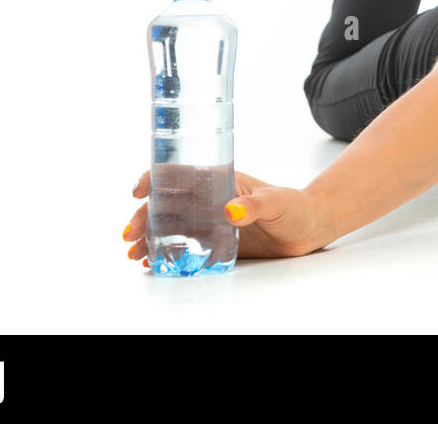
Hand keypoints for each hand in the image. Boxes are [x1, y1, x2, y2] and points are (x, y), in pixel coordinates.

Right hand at [122, 169, 330, 267]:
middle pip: (166, 204)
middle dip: (144, 217)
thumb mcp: (276, 202)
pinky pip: (184, 247)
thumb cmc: (294, 207)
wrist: (308, 228)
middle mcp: (208, 198)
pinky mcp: (215, 242)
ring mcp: (209, 221)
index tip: (138, 192)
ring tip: (134, 255)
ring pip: (169, 226)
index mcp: (218, 179)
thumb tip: (231, 211)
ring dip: (148, 238)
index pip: (178, 173)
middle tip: (129, 236)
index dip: (154, 179)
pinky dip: (165, 254)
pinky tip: (152, 264)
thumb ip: (255, 206)